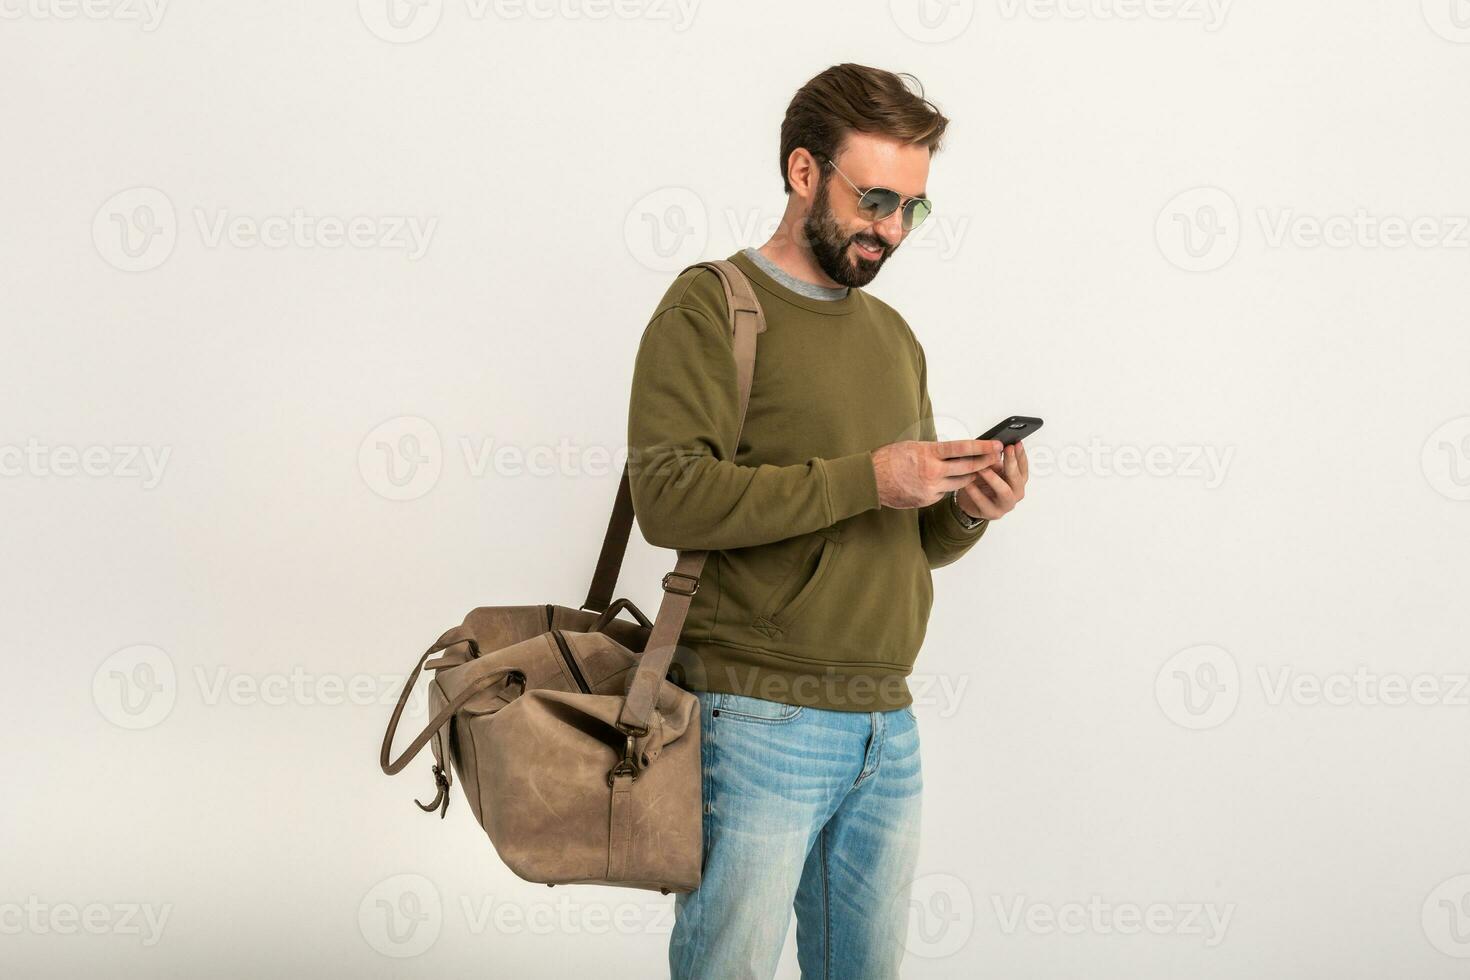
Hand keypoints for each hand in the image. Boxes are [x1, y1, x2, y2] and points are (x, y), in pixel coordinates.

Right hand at [871, 439, 1003, 508]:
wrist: (871, 480)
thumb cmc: (890, 459)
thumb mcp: (914, 446)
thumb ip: (935, 451)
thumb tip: (955, 452)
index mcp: (929, 454)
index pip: (962, 448)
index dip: (982, 446)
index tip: (996, 444)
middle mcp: (932, 472)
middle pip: (967, 468)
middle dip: (985, 462)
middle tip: (996, 458)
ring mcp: (930, 488)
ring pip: (959, 483)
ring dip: (969, 476)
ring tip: (977, 469)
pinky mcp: (927, 500)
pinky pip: (944, 493)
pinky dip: (947, 486)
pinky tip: (943, 481)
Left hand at [956, 440, 1027, 520]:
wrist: (969, 503)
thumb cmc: (982, 484)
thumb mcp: (990, 468)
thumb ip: (995, 459)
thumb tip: (995, 445)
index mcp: (1017, 481)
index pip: (1023, 467)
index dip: (1021, 455)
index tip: (1016, 444)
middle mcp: (1015, 493)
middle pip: (1018, 479)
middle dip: (1011, 463)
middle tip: (1004, 451)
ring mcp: (1005, 505)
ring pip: (1004, 491)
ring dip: (993, 478)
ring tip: (982, 468)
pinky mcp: (992, 513)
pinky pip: (984, 502)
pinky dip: (975, 492)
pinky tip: (968, 483)